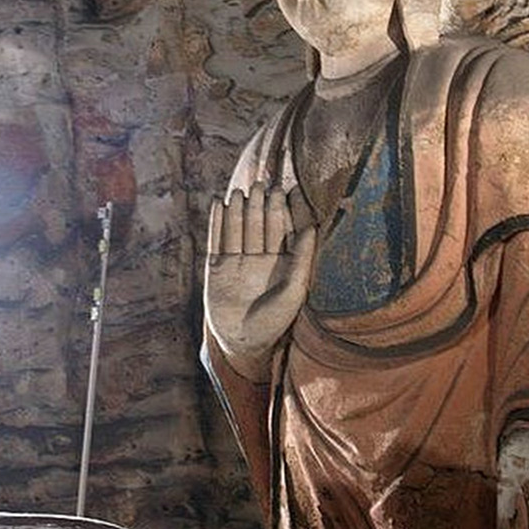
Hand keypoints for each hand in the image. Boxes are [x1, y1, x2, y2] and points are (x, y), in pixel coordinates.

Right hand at [204, 182, 315, 381]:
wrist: (243, 344)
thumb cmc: (275, 321)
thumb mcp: (294, 290)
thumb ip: (302, 258)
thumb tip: (312, 227)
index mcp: (280, 262)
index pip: (283, 229)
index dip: (284, 209)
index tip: (289, 189)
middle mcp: (258, 258)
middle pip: (259, 224)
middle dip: (262, 204)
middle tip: (264, 184)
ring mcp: (236, 261)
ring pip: (238, 228)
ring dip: (239, 209)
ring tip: (242, 190)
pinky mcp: (216, 268)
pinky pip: (216, 239)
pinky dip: (216, 220)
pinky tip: (219, 203)